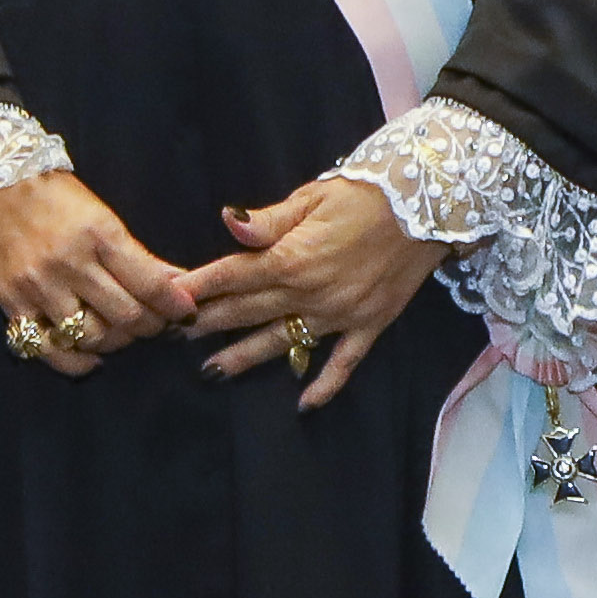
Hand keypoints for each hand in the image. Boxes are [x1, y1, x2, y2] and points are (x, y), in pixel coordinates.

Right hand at [0, 168, 198, 376]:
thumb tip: (178, 283)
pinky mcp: (13, 305)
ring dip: (117, 342)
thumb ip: (137, 255)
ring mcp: (39, 287)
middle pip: (126, 317)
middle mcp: (70, 264)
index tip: (185, 312)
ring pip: (93, 336)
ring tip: (121, 332)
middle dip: (150, 326)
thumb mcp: (102, 215)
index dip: (174, 305)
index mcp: (99, 235)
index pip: (149, 284)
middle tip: (154, 322)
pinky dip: (76, 362)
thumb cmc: (55, 197)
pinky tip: (92, 357)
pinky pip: (49, 349)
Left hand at [183, 174, 447, 406]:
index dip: (197, 288)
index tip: (166, 301)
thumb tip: (226, 221)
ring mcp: (339, 314)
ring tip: (212, 372)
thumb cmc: (365, 192)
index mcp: (291, 258)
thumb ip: (267, 221)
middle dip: (208, 324)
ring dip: (245, 357)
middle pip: (247, 311)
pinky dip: (324, 385)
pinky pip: (343, 363)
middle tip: (172, 338)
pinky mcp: (368, 325)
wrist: (430, 204)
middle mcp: (310, 293)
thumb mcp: (312, 197)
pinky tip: (303, 405)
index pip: (232, 275)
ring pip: (282, 342)